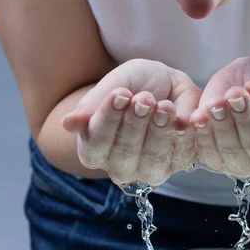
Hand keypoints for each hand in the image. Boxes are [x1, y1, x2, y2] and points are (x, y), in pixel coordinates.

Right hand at [62, 59, 200, 187]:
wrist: (165, 80)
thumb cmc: (133, 83)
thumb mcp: (114, 83)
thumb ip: (94, 104)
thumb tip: (67, 123)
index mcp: (94, 150)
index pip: (97, 143)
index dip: (109, 119)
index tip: (120, 93)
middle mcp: (120, 166)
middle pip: (125, 154)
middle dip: (136, 124)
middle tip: (145, 97)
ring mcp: (149, 169)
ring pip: (153, 159)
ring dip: (160, 132)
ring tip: (164, 105)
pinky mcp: (177, 164)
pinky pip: (182, 155)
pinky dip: (183, 135)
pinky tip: (181, 115)